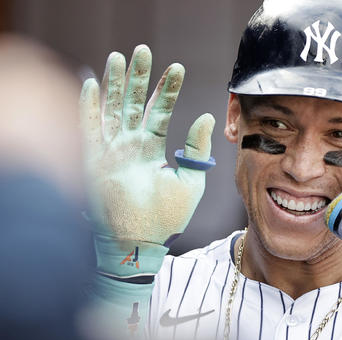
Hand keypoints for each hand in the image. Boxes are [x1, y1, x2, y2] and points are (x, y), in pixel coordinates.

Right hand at [79, 45, 214, 243]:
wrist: (141, 241)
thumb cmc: (167, 217)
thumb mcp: (191, 180)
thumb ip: (197, 148)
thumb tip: (207, 116)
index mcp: (151, 149)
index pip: (159, 111)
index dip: (168, 89)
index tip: (178, 67)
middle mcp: (129, 146)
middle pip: (133, 103)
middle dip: (139, 77)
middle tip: (145, 50)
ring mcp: (110, 151)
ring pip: (111, 108)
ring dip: (114, 83)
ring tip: (121, 57)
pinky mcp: (94, 160)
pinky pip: (88, 128)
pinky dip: (88, 106)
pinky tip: (92, 83)